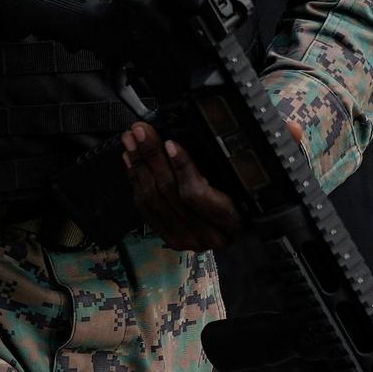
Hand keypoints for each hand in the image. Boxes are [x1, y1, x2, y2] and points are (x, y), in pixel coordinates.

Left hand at [121, 121, 241, 250]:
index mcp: (230, 220)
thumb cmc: (242, 202)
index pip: (196, 194)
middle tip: (140, 132)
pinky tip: (130, 162)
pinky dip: (136, 181)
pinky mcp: (169, 238)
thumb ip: (220, 166)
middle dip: (152, 157)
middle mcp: (208, 235)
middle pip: (170, 193)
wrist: (235, 231)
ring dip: (139, 166)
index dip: (181, 167)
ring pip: (153, 200)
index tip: (170, 143)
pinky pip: (145, 208)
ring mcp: (186, 239)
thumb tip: (191, 139)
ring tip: (131, 142)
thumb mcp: (240, 184)